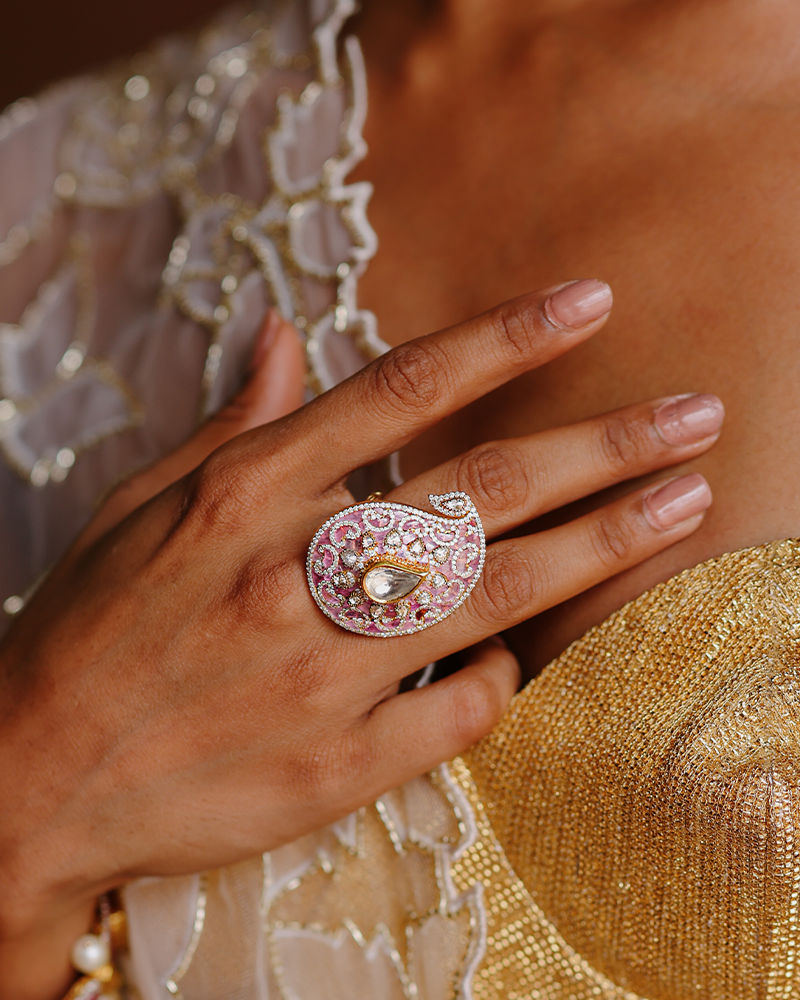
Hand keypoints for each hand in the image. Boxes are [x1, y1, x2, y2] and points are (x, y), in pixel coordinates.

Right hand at [0, 282, 721, 996]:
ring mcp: (317, 675)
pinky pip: (455, 714)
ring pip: (491, 596)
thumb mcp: (139, 503)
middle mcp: (291, 573)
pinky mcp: (332, 767)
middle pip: (480, 492)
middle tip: (695, 419)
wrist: (35, 773)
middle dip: (601, 448)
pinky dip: (501, 679)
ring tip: (682, 505)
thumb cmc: (91, 626)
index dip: (504, 341)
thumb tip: (288, 335)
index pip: (400, 393)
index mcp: (243, 494)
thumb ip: (234, 422)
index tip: (589, 307)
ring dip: (600, 547)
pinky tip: (524, 658)